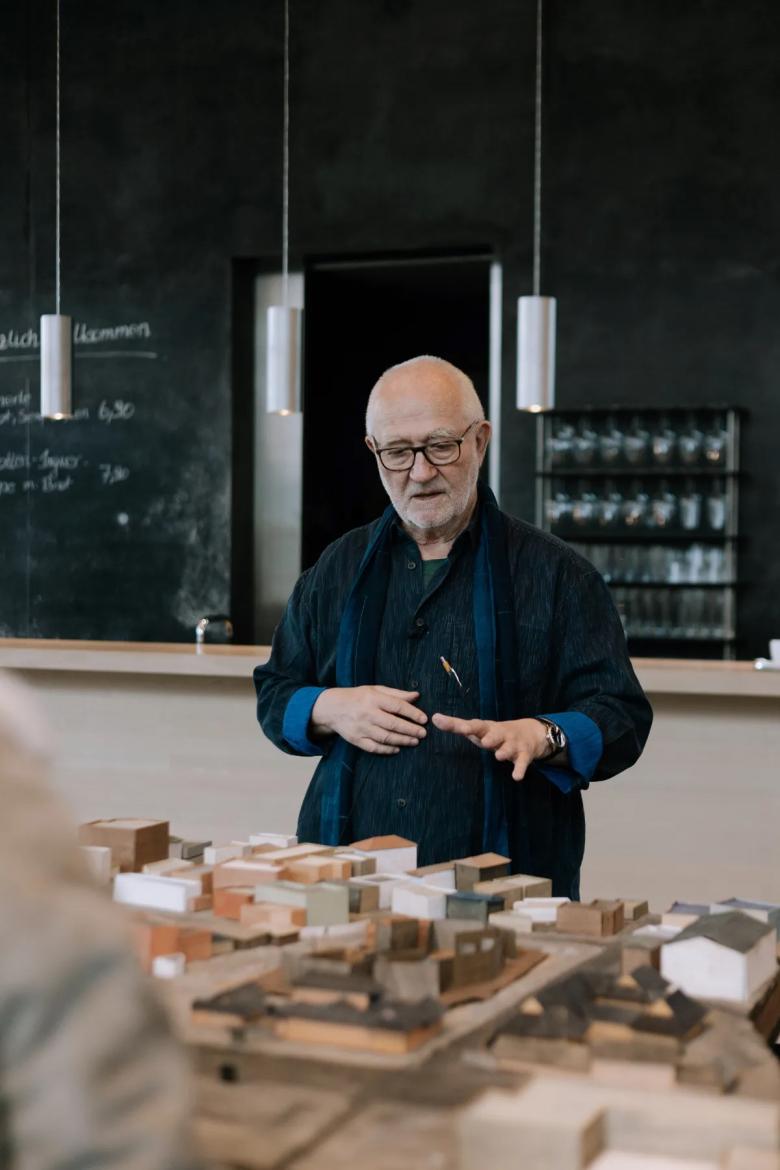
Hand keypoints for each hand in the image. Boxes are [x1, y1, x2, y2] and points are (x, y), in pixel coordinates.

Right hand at [311, 686, 427, 754]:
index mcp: (373, 698)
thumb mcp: (375, 690)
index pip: (397, 706)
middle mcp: (367, 713)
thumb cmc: (358, 697)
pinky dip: (387, 750)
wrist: (332, 708)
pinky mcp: (355, 739)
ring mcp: (361, 728)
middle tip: (423, 733)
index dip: (413, 713)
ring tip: (414, 741)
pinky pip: (374, 747)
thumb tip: (416, 696)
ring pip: (385, 737)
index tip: (424, 719)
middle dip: (410, 730)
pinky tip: (397, 749)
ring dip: (402, 740)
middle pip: (393, 724)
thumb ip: (396, 694)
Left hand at [431, 713, 547, 779]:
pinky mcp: (524, 755)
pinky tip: (516, 777)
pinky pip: (522, 763)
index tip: (460, 728)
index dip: (467, 727)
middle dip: (490, 738)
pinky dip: (519, 769)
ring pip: (509, 748)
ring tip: (499, 756)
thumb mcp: (478, 729)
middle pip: (494, 735)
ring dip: (504, 752)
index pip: (475, 725)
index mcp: (487, 728)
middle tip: (484, 742)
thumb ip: (456, 725)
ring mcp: (513, 744)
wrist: (529, 732)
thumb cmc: (494, 733)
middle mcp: (500, 734)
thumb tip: (434, 717)